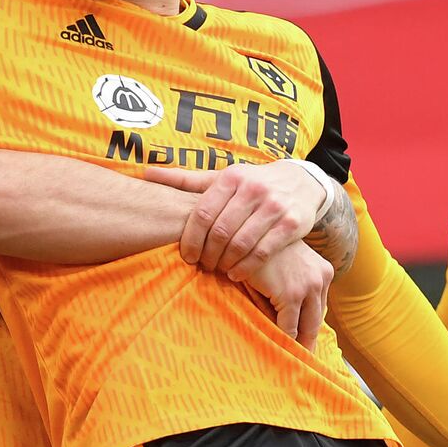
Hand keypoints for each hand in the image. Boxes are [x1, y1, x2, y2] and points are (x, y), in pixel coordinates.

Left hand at [145, 161, 328, 280]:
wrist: (301, 182)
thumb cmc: (252, 184)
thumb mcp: (222, 179)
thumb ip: (185, 180)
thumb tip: (146, 173)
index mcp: (231, 177)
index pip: (202, 213)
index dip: (190, 239)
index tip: (186, 255)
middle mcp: (253, 189)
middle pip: (220, 231)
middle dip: (208, 254)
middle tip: (203, 266)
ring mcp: (274, 206)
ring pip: (241, 243)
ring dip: (226, 263)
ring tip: (219, 270)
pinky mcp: (292, 224)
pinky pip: (263, 252)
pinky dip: (246, 267)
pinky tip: (236, 273)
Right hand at [237, 241, 332, 351]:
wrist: (243, 231)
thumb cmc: (259, 250)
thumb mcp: (282, 268)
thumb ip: (289, 288)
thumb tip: (289, 320)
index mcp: (323, 271)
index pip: (318, 308)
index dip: (311, 327)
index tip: (306, 345)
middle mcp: (322, 278)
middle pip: (316, 320)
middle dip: (308, 342)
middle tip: (302, 362)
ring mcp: (308, 286)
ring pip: (304, 327)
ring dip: (296, 345)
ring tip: (289, 360)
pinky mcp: (290, 294)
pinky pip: (288, 327)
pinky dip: (282, 340)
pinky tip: (275, 349)